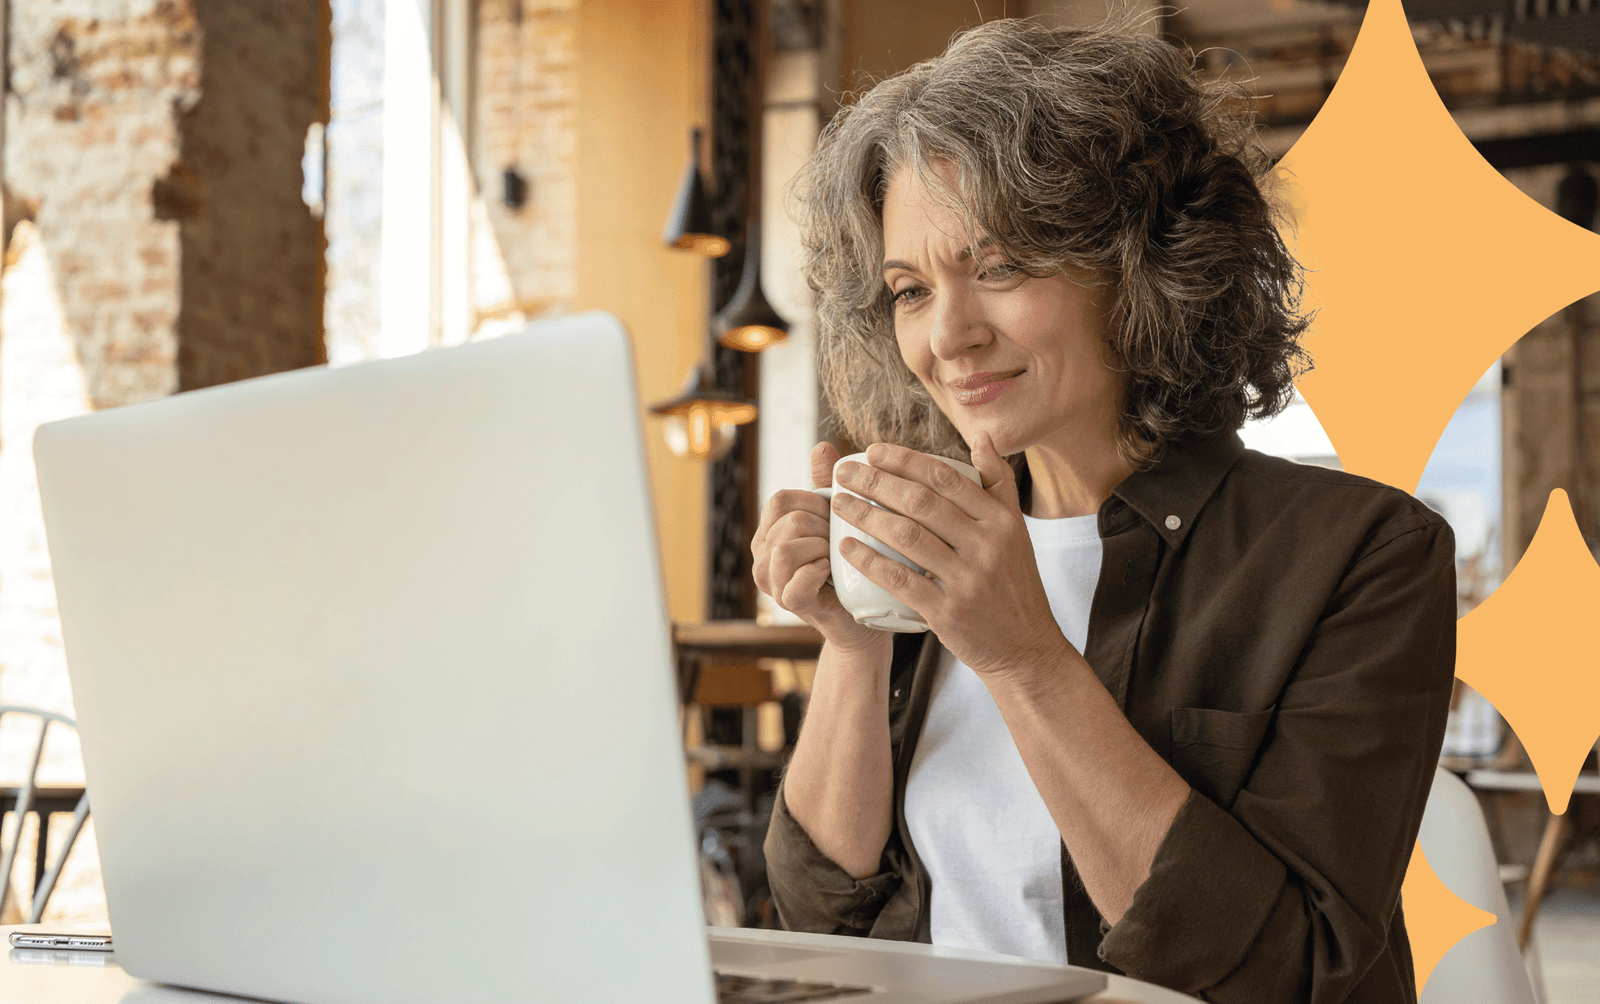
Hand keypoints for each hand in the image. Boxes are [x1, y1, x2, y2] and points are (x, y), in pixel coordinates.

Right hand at [751, 442, 888, 654]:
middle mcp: (763, 556)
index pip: (781, 499)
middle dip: (823, 526)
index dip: (814, 503)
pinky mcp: (790, 605)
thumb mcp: (836, 520)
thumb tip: (823, 446)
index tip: (835, 518)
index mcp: (770, 531)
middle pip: (787, 522)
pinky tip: (832, 571)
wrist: (860, 617)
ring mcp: (772, 583)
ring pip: (786, 550)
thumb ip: (826, 486)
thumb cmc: (847, 565)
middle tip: (841, 541)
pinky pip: (795, 583)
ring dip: (820, 549)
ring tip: (836, 556)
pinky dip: (817, 572)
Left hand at [829, 432, 1071, 676]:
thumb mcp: (1016, 530)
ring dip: (866, 515)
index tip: (872, 451)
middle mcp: (987, 545)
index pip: (945, 478)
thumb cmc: (1013, 583)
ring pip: (906, 536)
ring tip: (839, 503)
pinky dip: (870, 561)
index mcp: (1001, 520)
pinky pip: (900, 579)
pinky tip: (847, 547)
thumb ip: (997, 482)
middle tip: (844, 474)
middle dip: (876, 482)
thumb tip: (981, 436)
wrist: (1026, 647)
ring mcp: (967, 580)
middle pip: (920, 502)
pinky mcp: (948, 612)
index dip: (904, 460)